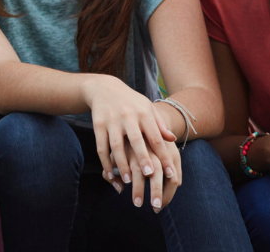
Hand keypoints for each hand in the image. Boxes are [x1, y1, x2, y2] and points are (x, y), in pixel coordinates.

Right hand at [85, 75, 180, 211]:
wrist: (104, 88)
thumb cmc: (131, 102)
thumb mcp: (147, 108)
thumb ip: (159, 124)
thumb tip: (172, 139)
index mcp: (144, 113)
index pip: (156, 138)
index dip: (164, 156)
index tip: (171, 174)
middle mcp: (128, 116)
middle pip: (136, 141)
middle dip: (143, 159)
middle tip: (150, 176)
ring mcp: (111, 121)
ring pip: (116, 146)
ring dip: (122, 164)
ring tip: (129, 180)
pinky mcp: (97, 124)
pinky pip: (101, 146)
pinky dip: (105, 161)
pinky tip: (109, 174)